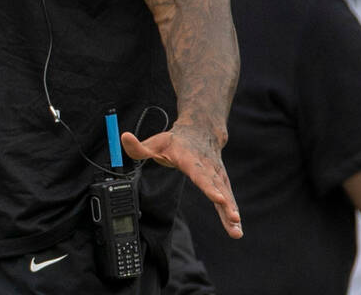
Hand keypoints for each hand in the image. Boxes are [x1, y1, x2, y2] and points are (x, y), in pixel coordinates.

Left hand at [121, 125, 242, 238]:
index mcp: (191, 159)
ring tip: (236, 229)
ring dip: (231, 212)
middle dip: (225, 202)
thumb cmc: (175, 141)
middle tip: (234, 217)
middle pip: (217, 187)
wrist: (201, 131)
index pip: (199, 174)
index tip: (217, 197)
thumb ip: (139, 146)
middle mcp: (208, 168)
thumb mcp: (156, 142)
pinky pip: (228, 199)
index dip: (208, 186)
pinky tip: (236, 229)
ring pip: (226, 194)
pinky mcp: (222, 183)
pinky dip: (231, 212)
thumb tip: (124, 137)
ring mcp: (217, 176)